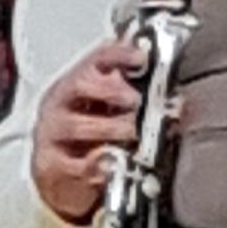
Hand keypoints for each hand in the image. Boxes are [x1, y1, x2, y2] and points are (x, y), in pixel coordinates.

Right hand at [30, 35, 146, 224]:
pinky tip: (110, 163)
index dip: (119, 54)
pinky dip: (93, 165)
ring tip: (132, 133)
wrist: (58, 172)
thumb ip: (132, 99)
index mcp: (78, 82)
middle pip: (81, 84)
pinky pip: (72, 163)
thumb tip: (176, 101)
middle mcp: (61, 102)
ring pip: (77, 125)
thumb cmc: (88, 136)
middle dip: (110, 89)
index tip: (141, 58)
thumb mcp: (107, 111)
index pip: (97, 59)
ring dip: (108, 128)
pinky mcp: (50, 163)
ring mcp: (53, 132)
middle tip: (136, 100)